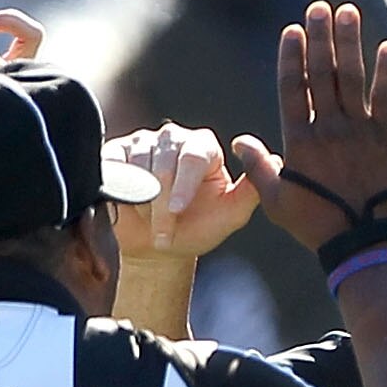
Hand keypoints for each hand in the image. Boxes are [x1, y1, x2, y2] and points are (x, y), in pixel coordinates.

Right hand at [109, 123, 257, 260]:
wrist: (159, 248)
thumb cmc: (198, 229)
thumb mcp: (230, 216)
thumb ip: (251, 191)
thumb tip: (274, 161)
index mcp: (204, 147)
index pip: (192, 156)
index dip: (182, 185)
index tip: (176, 211)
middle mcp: (173, 138)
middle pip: (162, 162)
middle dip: (161, 203)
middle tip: (164, 234)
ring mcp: (142, 143)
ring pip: (136, 166)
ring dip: (141, 203)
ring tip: (151, 225)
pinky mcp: (115, 153)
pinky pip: (112, 167)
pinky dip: (118, 191)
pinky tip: (128, 207)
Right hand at [233, 2, 386, 254]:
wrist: (358, 243)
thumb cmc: (314, 224)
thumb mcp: (275, 200)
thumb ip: (257, 166)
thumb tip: (238, 142)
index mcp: (299, 142)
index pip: (293, 88)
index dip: (293, 57)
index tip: (293, 30)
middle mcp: (328, 130)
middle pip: (322, 74)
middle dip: (320, 37)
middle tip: (319, 8)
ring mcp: (358, 132)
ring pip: (351, 79)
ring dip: (349, 42)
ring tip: (347, 11)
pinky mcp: (386, 139)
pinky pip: (386, 99)